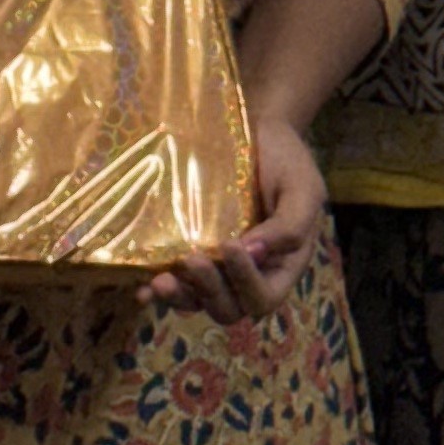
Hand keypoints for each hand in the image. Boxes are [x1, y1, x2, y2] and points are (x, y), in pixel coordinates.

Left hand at [139, 113, 327, 323]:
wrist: (261, 136)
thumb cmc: (287, 163)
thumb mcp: (302, 190)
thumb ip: (289, 226)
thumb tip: (253, 253)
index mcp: (281, 267)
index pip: (264, 297)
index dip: (246, 281)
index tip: (231, 245)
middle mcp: (249, 275)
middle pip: (228, 308)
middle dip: (208, 291)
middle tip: (191, 260)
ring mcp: (218, 267)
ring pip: (198, 301)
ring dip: (179, 297)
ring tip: (160, 281)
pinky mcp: (191, 252)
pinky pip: (176, 281)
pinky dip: (158, 292)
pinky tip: (142, 290)